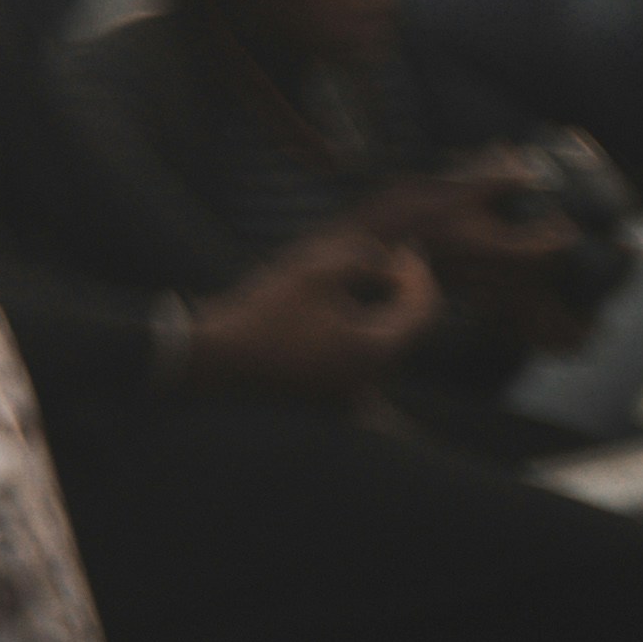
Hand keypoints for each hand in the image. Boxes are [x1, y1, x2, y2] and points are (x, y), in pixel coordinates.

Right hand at [184, 226, 439, 400]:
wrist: (219, 359)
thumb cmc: (265, 315)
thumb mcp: (313, 273)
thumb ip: (359, 260)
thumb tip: (385, 265)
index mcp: (376, 350)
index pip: (423, 310)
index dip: (419, 274)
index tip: (406, 247)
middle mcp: (372, 378)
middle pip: (406, 328)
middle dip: (402, 290)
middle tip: (388, 257)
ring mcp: (351, 392)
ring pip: (382, 343)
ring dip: (380, 310)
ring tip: (362, 279)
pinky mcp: (329, 395)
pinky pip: (360, 359)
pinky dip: (360, 331)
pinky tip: (337, 312)